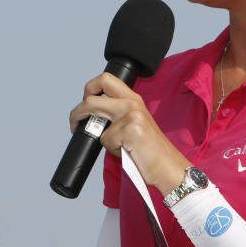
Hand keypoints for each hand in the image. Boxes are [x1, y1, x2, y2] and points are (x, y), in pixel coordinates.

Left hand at [69, 73, 188, 195]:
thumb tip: (91, 118)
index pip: (104, 79)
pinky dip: (112, 150)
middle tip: (76, 124)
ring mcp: (131, 114)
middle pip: (90, 95)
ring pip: (95, 121)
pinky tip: (127, 152)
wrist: (168, 167)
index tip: (85, 105)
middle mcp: (132, 102)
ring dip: (100, 137)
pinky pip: (105, 140)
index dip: (88, 89)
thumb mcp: (134, 124)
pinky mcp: (131, 130)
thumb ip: (116, 116)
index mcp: (133, 98)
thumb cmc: (149, 150)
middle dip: (77, 111)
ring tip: (117, 146)